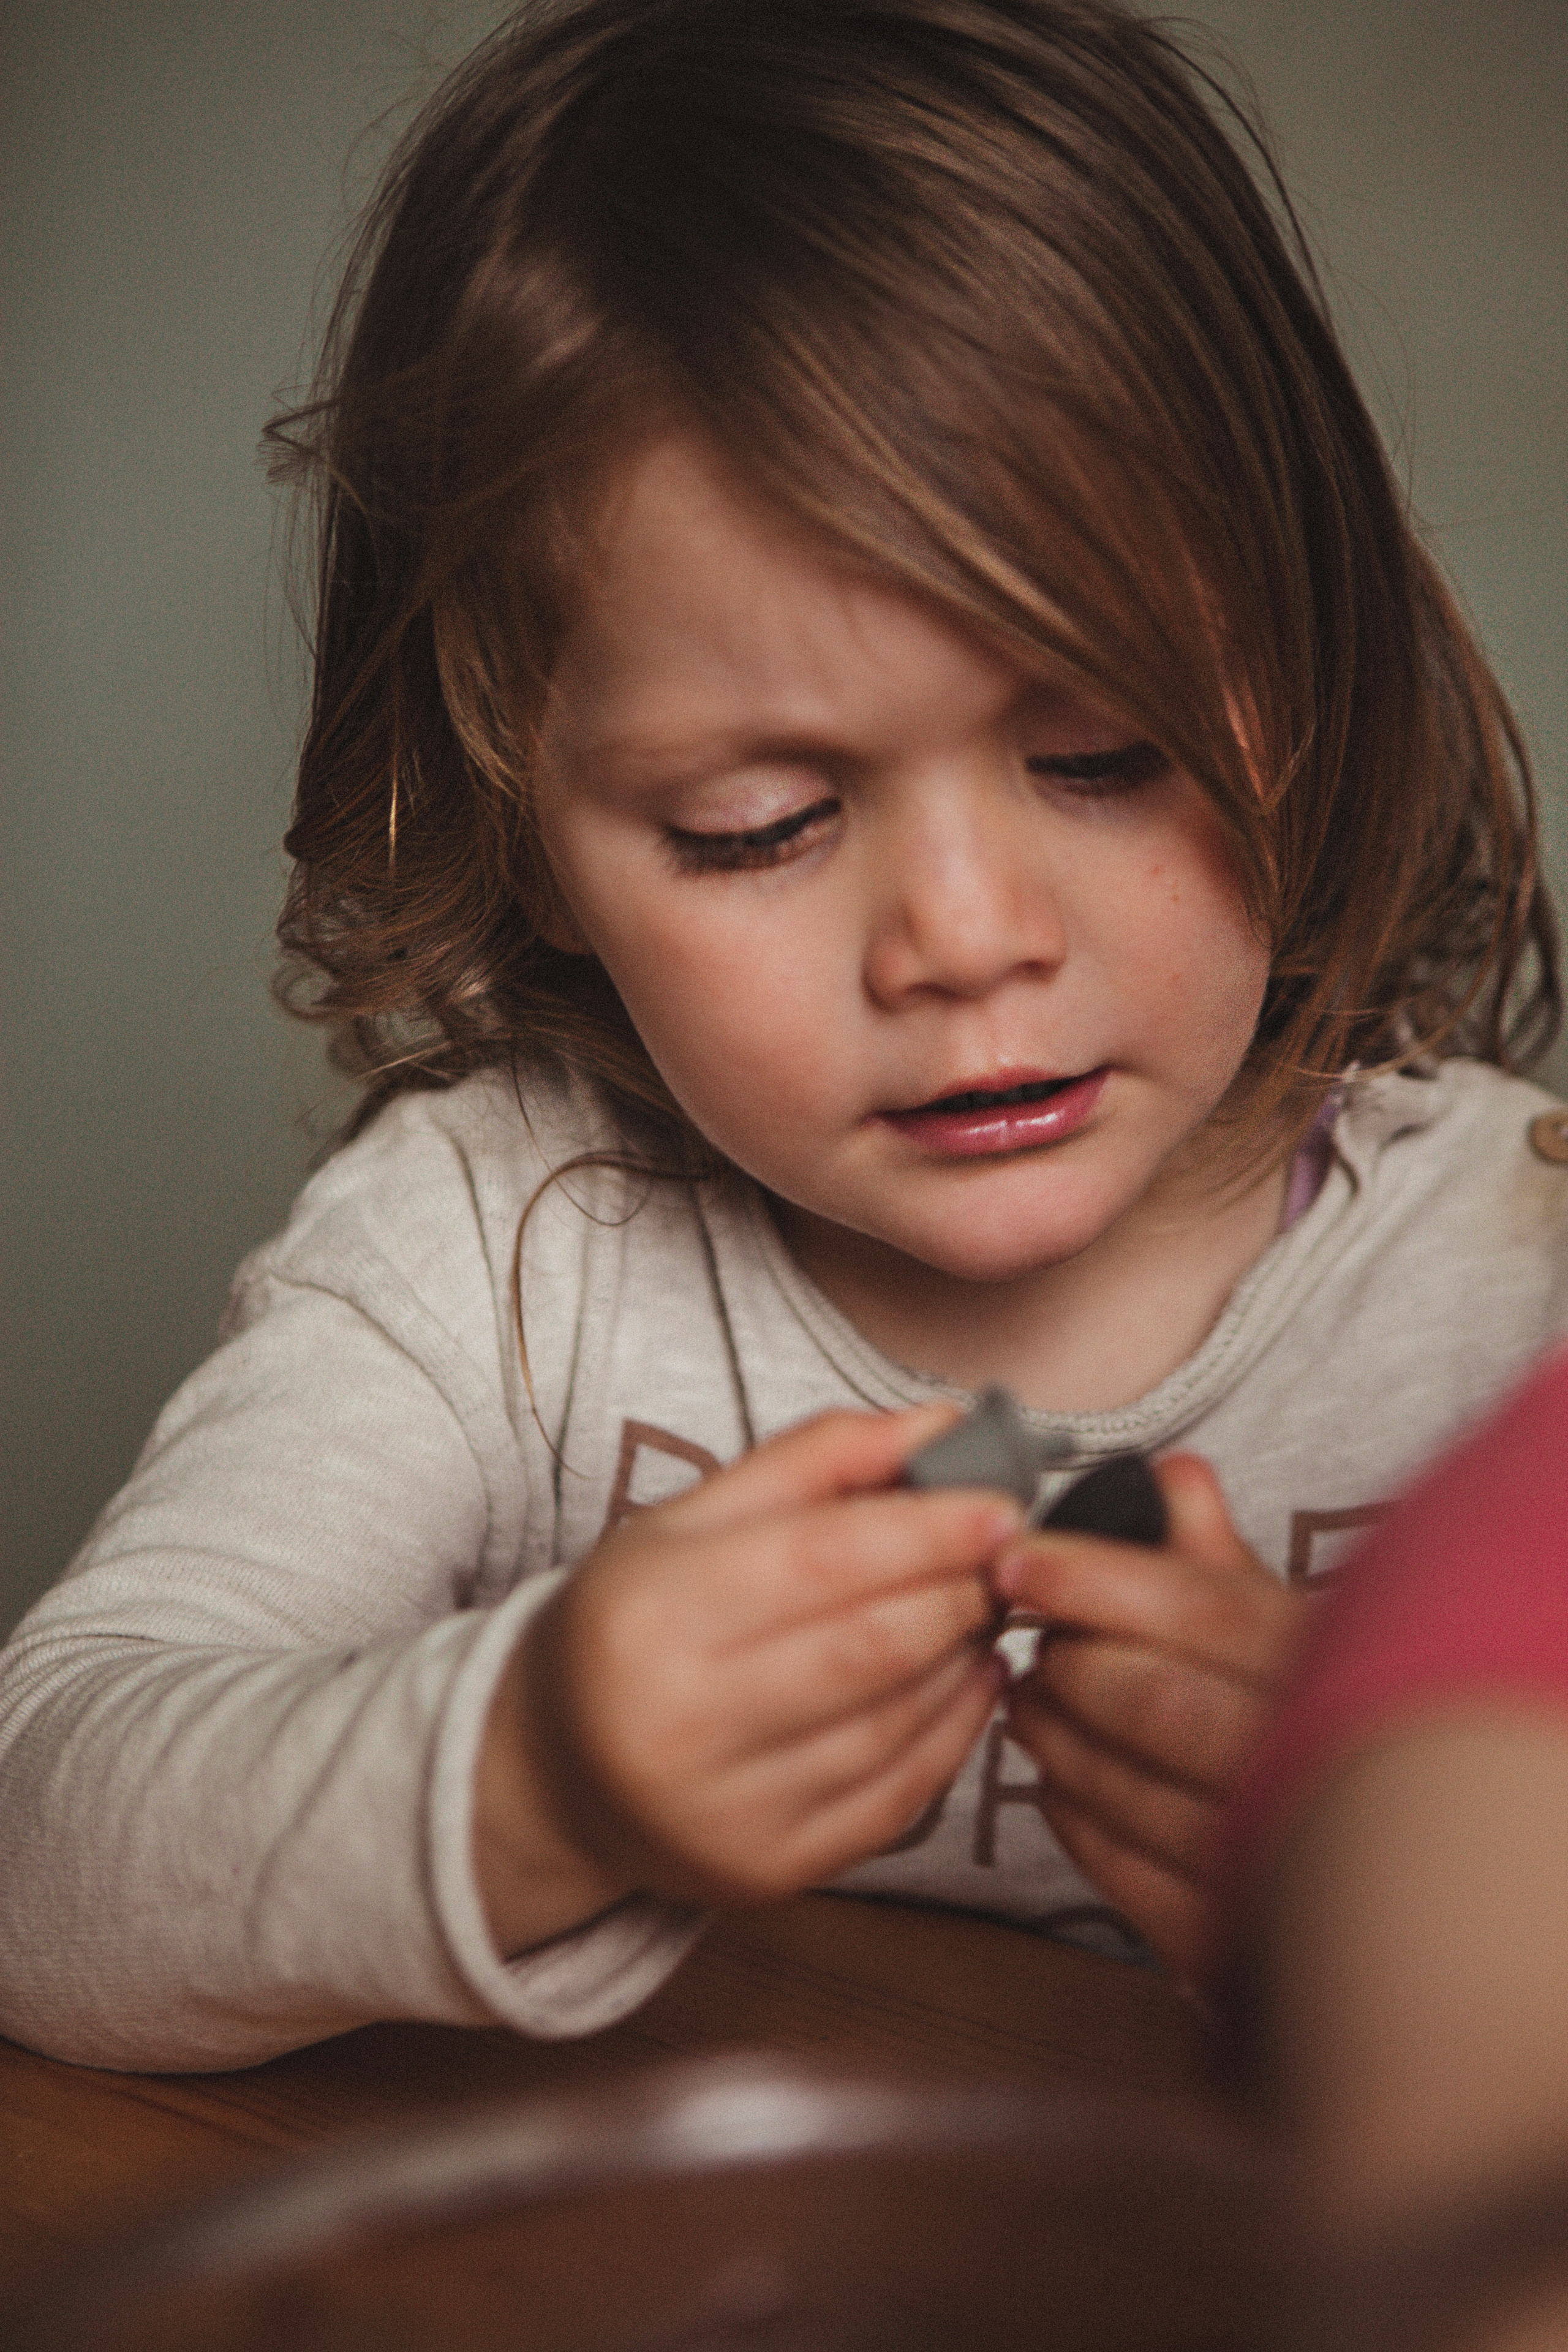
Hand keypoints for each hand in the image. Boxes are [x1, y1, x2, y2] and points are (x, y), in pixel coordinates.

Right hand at [476, 1405, 1020, 1952]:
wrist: (557, 1770)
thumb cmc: (636, 1622)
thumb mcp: (694, 1518)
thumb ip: (818, 1458)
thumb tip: (941, 1424)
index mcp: (653, 1613)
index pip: (824, 1560)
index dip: (929, 1530)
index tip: (1000, 1506)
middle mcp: (682, 1722)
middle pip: (872, 1646)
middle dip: (961, 1593)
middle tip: (1005, 1559)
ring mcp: (727, 1812)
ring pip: (897, 1725)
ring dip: (965, 1659)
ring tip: (981, 1611)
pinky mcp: (768, 1871)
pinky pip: (898, 1800)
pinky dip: (954, 1732)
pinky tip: (968, 1682)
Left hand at [994, 1453, 1305, 1981]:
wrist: (1379, 1865)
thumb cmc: (1301, 1711)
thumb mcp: (1274, 1621)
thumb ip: (1213, 1552)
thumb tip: (1171, 1474)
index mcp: (1324, 1662)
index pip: (1196, 1608)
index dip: (1091, 1579)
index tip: (1015, 1563)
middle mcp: (1311, 1757)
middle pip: (1155, 1701)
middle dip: (1069, 1667)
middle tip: (1029, 1648)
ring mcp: (1275, 1853)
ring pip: (1129, 1788)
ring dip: (1056, 1740)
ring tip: (1028, 1706)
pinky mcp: (1231, 1934)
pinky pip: (1124, 1870)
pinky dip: (1074, 1817)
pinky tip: (1059, 1781)